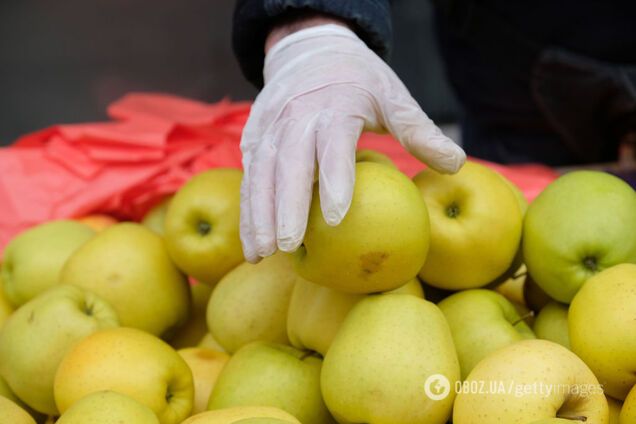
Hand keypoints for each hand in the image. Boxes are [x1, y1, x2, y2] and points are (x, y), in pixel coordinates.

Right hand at [240, 21, 465, 262]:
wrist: (310, 50)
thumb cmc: (359, 80)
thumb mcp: (393, 95)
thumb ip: (419, 130)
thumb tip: (457, 164)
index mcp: (336, 104)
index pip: (333, 144)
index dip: (335, 179)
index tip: (338, 219)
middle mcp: (296, 115)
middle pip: (287, 163)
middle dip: (285, 207)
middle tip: (289, 247)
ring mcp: (270, 125)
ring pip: (259, 172)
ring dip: (257, 215)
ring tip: (260, 255)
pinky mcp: (254, 136)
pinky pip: (249, 175)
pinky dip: (248, 210)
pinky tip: (253, 243)